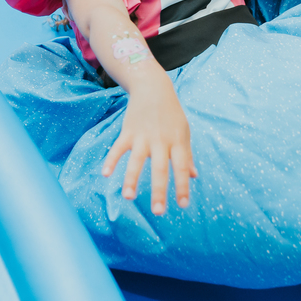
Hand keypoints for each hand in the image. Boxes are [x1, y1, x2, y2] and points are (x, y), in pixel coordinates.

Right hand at [102, 76, 197, 214]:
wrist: (153, 88)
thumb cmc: (172, 114)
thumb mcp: (184, 132)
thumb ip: (187, 155)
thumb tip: (194, 176)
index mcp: (177, 142)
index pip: (181, 168)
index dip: (182, 186)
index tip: (182, 205)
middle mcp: (161, 141)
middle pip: (160, 169)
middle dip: (158, 191)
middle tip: (158, 212)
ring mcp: (143, 136)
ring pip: (137, 160)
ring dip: (132, 179)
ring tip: (128, 197)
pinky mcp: (128, 132)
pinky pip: (118, 148)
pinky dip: (111, 160)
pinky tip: (105, 174)